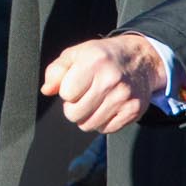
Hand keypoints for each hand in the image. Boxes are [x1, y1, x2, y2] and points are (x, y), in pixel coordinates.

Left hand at [42, 34, 167, 133]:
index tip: (76, 83)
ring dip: (87, 116)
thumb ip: (56, 71)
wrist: (139, 59)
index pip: (66, 94)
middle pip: (74, 114)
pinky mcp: (134, 110)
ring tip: (96, 100)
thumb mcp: (75, 55)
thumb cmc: (102, 57)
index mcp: (94, 61)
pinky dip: (103, 121)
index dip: (67, 91)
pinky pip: (106, 130)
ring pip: (88, 125)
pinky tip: (108, 106)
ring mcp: (124, 97)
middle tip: (84, 95)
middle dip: (73, 107)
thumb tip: (47, 90)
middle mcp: (111, 79)